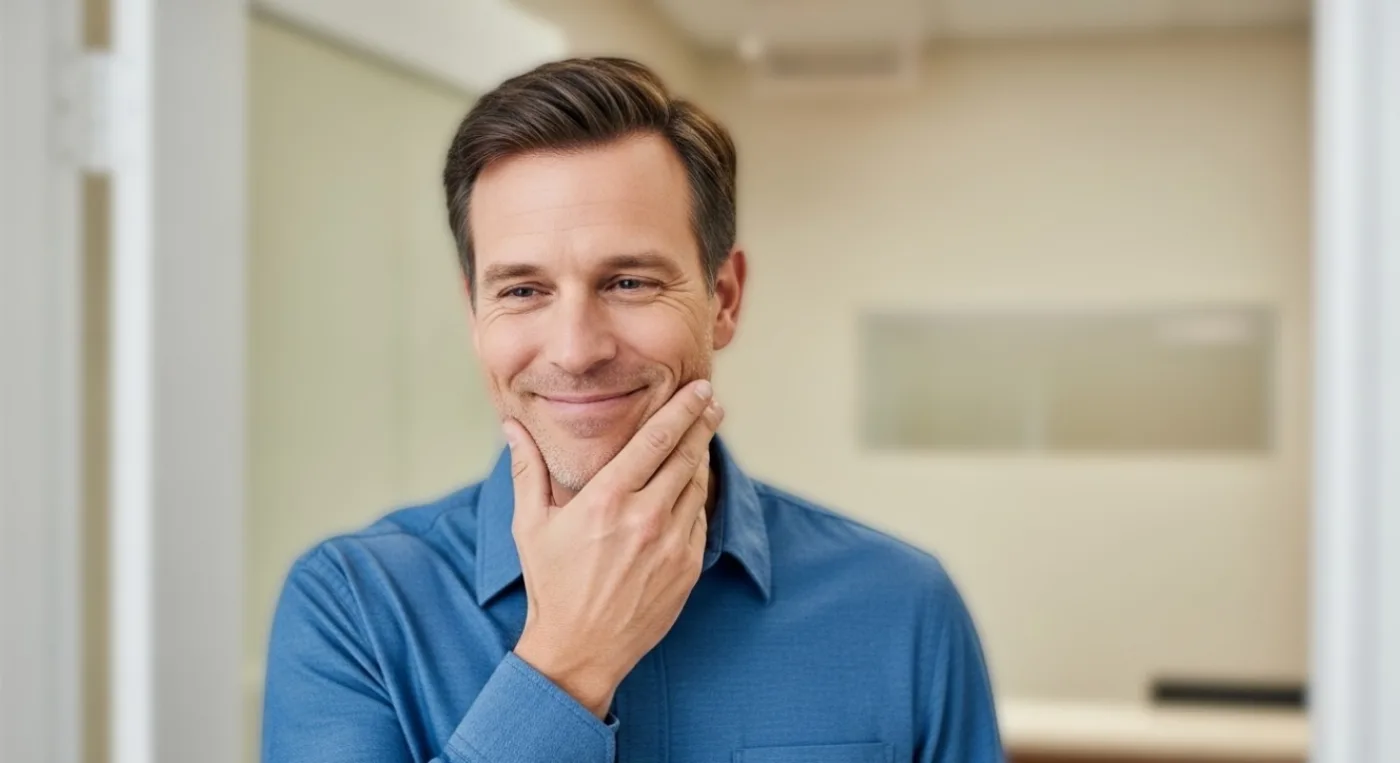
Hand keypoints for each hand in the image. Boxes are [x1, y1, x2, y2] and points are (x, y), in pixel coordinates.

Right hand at [505, 380, 722, 718]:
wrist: (579, 649)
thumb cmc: (551, 584)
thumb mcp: (530, 525)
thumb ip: (527, 471)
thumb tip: (512, 428)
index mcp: (606, 500)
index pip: (656, 440)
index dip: (682, 409)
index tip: (698, 389)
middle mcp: (645, 518)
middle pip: (687, 456)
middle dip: (702, 423)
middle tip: (712, 402)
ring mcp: (671, 544)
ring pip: (697, 486)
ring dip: (702, 457)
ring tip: (704, 436)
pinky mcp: (687, 567)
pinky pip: (699, 519)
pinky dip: (697, 498)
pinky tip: (691, 486)